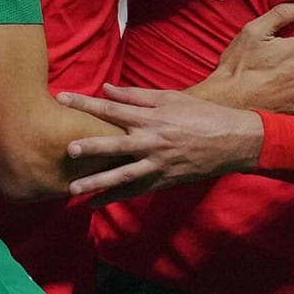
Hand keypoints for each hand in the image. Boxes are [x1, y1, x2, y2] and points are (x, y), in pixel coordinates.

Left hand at [58, 85, 263, 198]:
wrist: (232, 141)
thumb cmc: (201, 115)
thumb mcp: (170, 98)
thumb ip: (136, 96)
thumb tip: (106, 88)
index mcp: (151, 117)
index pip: (111, 108)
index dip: (85, 102)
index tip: (61, 98)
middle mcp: (151, 142)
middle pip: (115, 145)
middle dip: (91, 148)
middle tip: (68, 151)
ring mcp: (157, 165)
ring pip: (122, 175)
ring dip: (97, 183)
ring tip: (73, 190)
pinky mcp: (163, 181)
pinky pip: (135, 191)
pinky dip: (115, 198)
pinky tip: (96, 204)